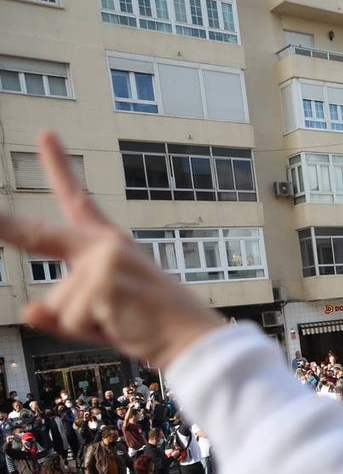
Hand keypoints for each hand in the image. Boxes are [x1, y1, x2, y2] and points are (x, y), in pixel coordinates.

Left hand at [0, 133, 224, 368]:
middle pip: (41, 235)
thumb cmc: (154, 329)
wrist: (193, 339)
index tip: (46, 134)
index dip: (60, 167)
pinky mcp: (103, 281)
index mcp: (110, 246)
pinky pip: (69, 320)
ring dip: (84, 325)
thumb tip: (28, 311)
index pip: (79, 202)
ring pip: (58, 305)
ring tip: (124, 323)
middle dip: (6, 224)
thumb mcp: (103, 319)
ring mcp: (103, 261)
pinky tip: (124, 326)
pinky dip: (91, 332)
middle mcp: (105, 246)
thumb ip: (61, 315)